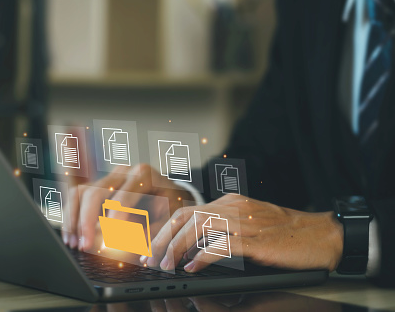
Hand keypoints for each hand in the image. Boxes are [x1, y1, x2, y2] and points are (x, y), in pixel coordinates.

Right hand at [62, 164, 192, 250]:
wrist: (172, 194)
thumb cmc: (172, 206)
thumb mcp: (170, 219)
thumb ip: (153, 233)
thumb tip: (133, 249)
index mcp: (143, 175)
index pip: (121, 198)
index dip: (112, 222)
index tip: (107, 243)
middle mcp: (123, 172)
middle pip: (94, 192)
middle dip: (86, 221)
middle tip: (85, 244)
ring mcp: (109, 177)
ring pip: (81, 193)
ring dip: (74, 219)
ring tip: (74, 242)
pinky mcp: (100, 186)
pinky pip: (79, 198)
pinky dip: (72, 217)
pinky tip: (72, 236)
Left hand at [144, 195, 342, 271]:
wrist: (319, 235)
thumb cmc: (283, 234)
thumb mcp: (247, 225)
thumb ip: (220, 230)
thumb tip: (192, 249)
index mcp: (228, 203)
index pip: (186, 211)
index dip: (165, 229)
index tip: (152, 247)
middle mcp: (232, 208)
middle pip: (186, 217)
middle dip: (163, 238)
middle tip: (151, 258)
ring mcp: (244, 222)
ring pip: (198, 228)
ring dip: (177, 247)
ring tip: (167, 266)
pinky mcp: (256, 240)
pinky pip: (223, 245)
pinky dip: (203, 256)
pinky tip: (193, 268)